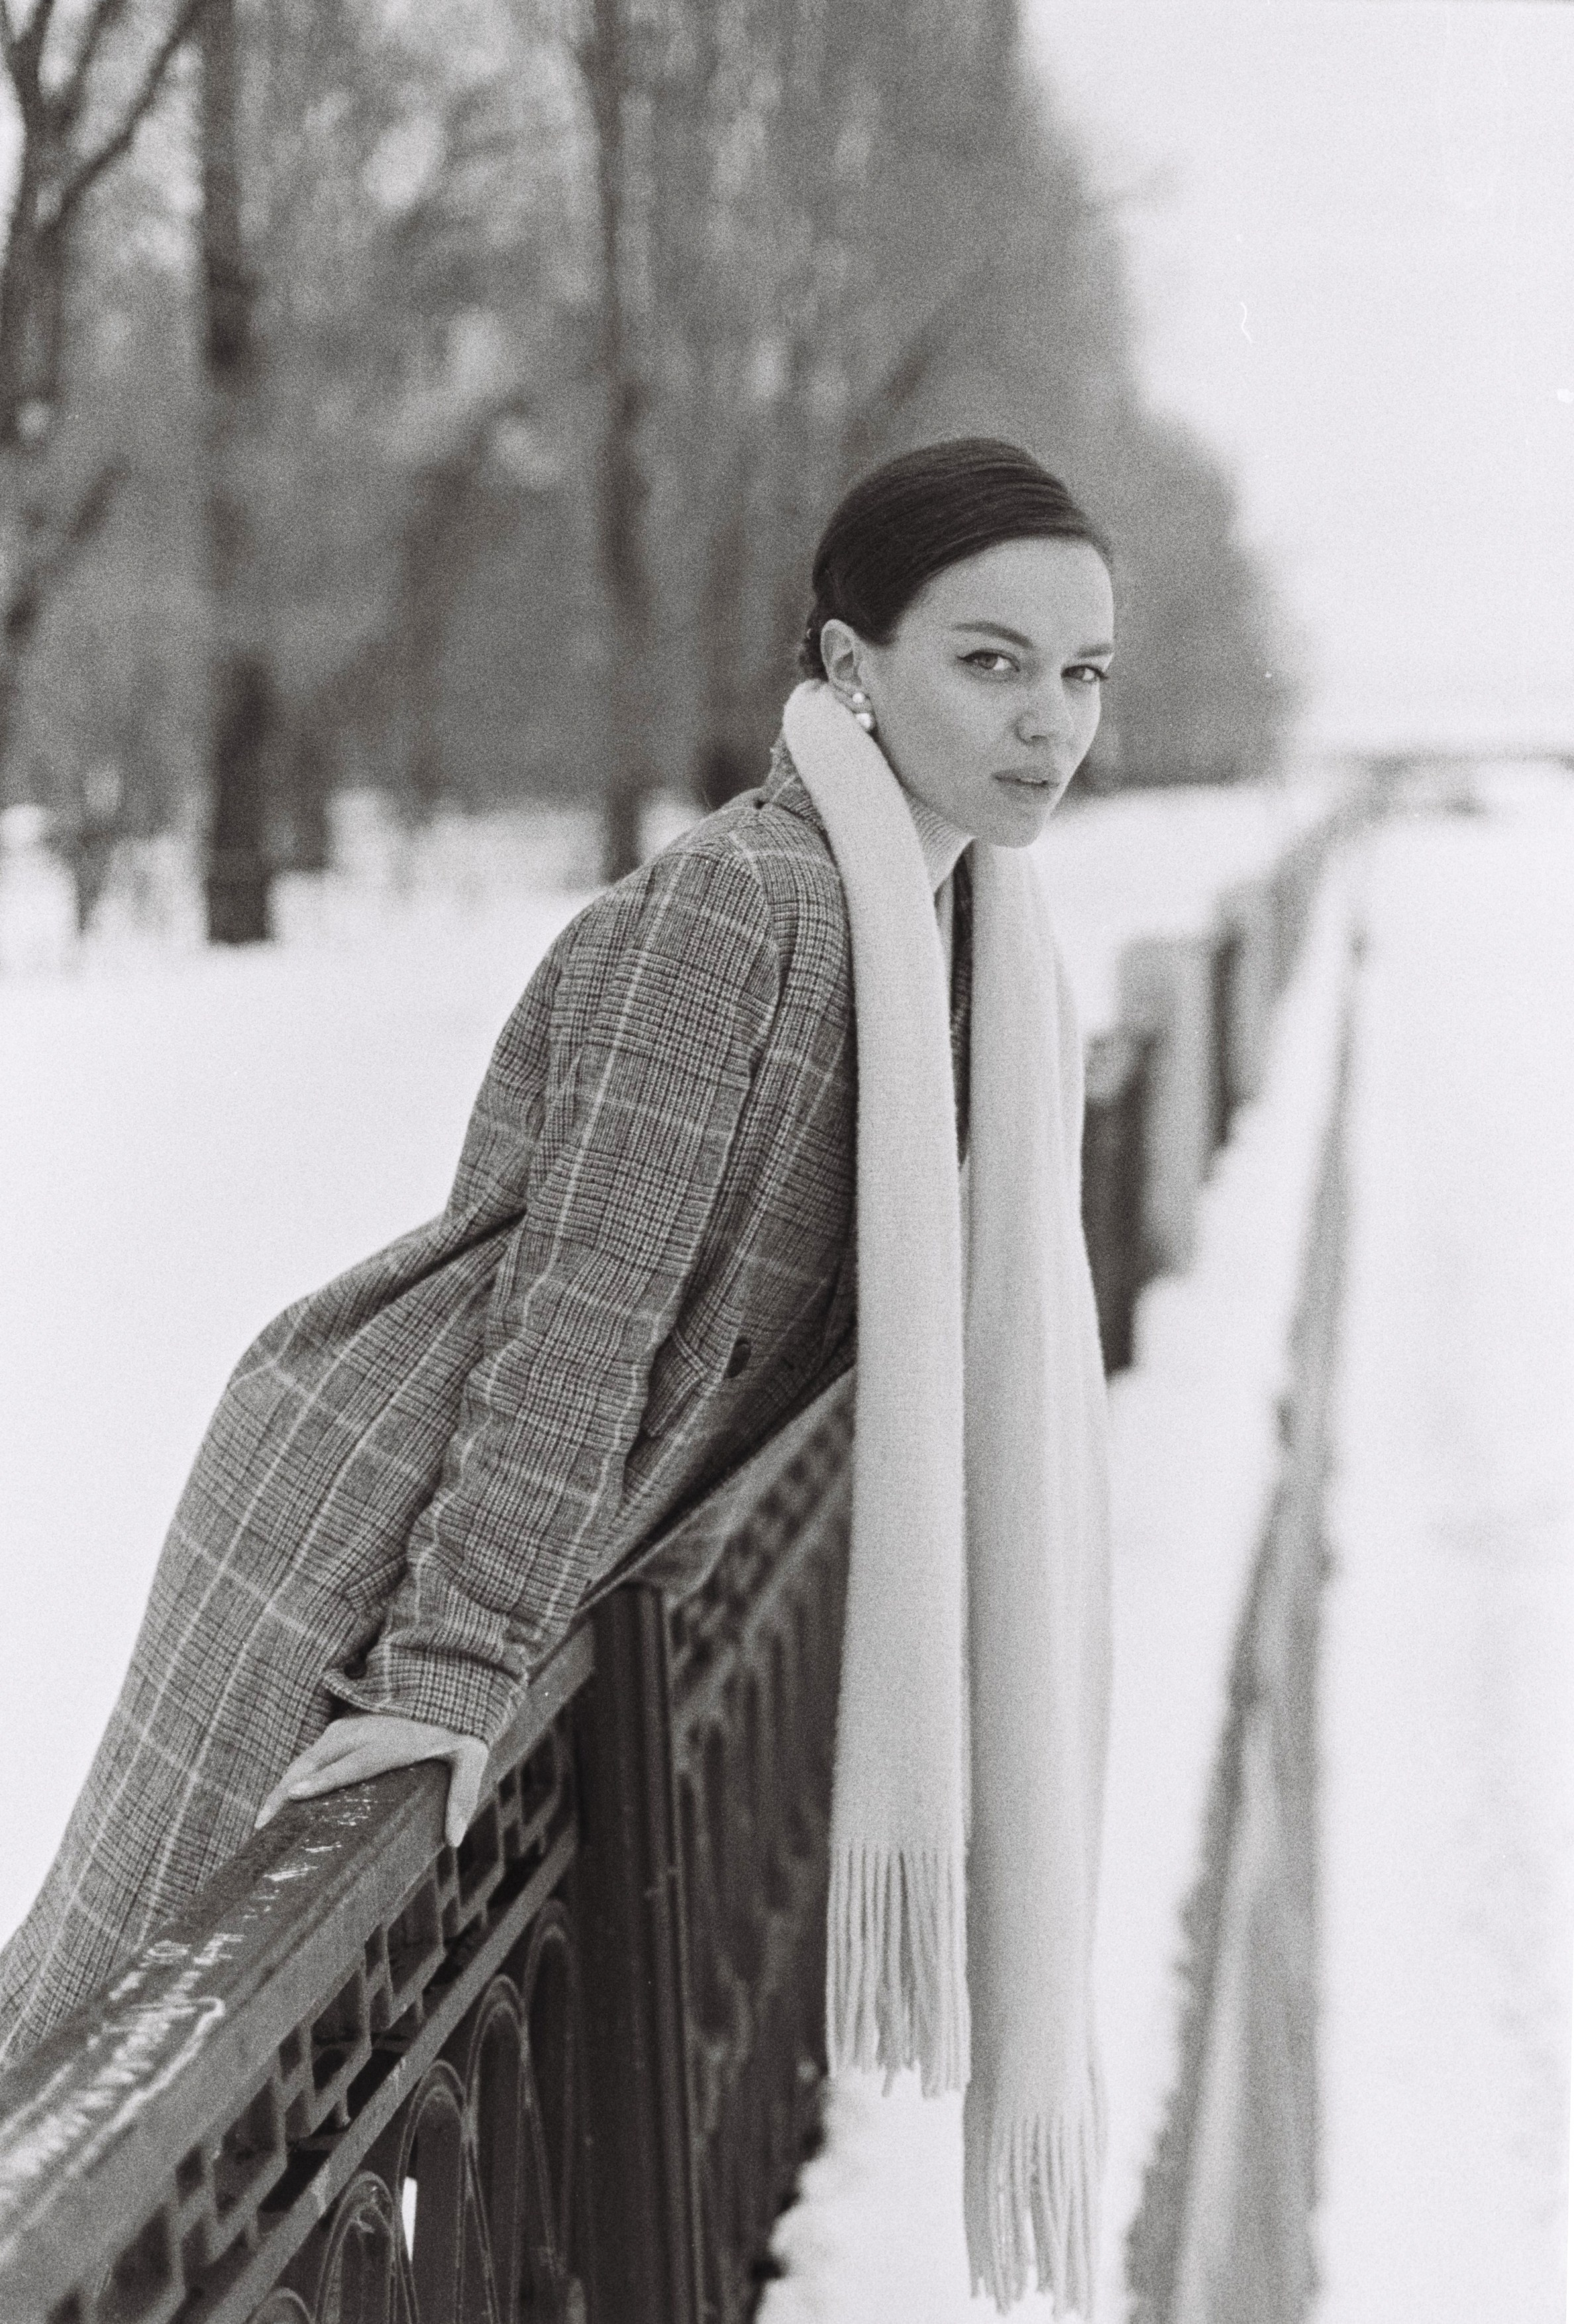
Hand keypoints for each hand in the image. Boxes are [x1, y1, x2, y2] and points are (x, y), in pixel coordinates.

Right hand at [255, 1714, 490, 1848]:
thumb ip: (462, 1794)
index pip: (354, 1764)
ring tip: (263, 1818)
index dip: (324, 1779)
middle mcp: (367, 1731)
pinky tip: (282, 1796)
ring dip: (285, 1781)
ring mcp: (353, 1726)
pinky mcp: (346, 1726)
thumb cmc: (461, 1723)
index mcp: (395, 1741)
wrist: (448, 1678)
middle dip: (286, 1788)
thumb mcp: (471, 1754)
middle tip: (262, 1823)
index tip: (295, 1792)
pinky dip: (295, 1772)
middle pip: (319, 1760)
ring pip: (310, 1754)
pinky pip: (315, 1751)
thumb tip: (454, 1840)